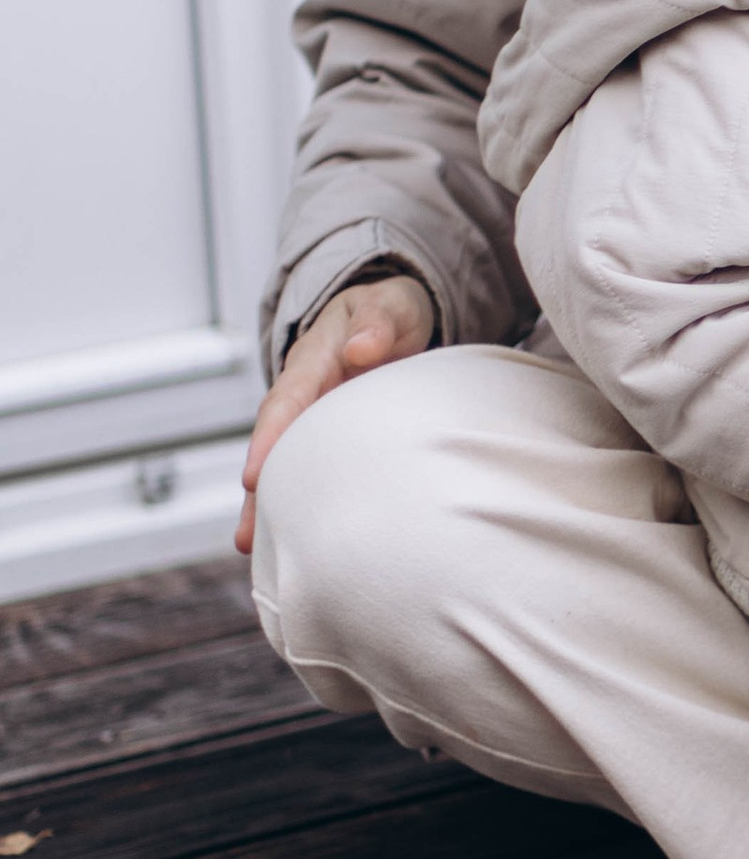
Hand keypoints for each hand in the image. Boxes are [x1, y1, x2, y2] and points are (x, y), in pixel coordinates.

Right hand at [235, 269, 436, 554]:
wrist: (390, 316)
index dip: (269, 439)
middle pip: (275, 446)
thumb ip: (377, 323)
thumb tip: (363, 349)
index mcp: (312, 363)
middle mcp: (305, 395)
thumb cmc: (388, 311)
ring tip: (256, 553)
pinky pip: (314, 472)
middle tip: (247, 537)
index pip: (286, 403)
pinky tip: (301, 543)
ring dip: (273, 508)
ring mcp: (315, 420)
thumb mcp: (388, 305)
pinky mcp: (332, 440)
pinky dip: (306, 504)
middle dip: (259, 493)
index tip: (253, 477)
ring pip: (290, 467)